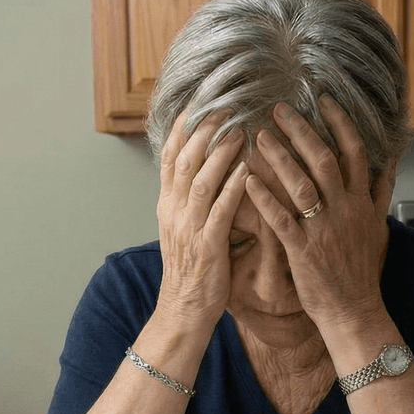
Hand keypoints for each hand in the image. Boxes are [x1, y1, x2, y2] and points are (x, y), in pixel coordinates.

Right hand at [155, 110, 247, 329]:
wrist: (183, 310)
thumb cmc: (190, 272)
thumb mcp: (181, 231)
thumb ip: (188, 201)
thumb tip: (200, 173)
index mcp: (167, 205)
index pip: (169, 157)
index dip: (183, 128)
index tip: (198, 102)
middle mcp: (173, 211)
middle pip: (184, 159)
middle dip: (204, 130)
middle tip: (225, 105)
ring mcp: (188, 228)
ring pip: (200, 179)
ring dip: (220, 152)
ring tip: (239, 129)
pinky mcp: (207, 246)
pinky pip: (220, 211)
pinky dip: (233, 188)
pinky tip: (247, 170)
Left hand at [244, 97, 393, 333]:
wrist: (354, 310)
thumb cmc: (361, 271)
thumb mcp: (377, 229)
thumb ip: (381, 195)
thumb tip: (390, 165)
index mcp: (361, 202)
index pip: (354, 151)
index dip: (339, 123)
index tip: (323, 100)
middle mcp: (344, 210)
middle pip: (324, 159)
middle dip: (302, 131)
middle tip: (279, 109)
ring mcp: (323, 230)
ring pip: (302, 184)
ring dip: (280, 158)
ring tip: (260, 137)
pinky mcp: (303, 251)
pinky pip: (281, 219)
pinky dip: (265, 199)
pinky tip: (248, 181)